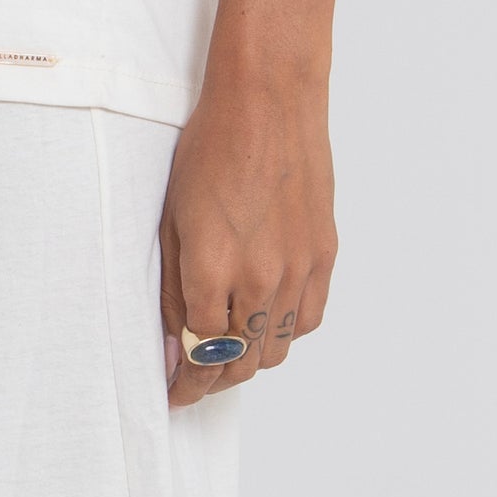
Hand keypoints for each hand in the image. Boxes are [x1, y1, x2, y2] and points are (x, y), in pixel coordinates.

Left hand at [159, 66, 334, 411]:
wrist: (268, 103)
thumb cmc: (210, 150)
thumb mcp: (172, 222)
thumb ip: (173, 291)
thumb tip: (173, 345)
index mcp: (213, 271)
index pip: (201, 356)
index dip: (186, 384)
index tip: (176, 393)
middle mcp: (259, 279)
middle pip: (241, 362)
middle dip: (214, 382)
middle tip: (196, 381)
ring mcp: (298, 269)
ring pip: (278, 349)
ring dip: (250, 361)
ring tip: (229, 354)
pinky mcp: (324, 255)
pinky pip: (309, 319)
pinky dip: (286, 332)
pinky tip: (267, 322)